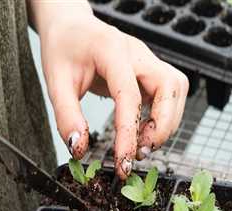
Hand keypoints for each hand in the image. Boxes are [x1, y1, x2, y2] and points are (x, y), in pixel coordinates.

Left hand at [33, 2, 187, 178]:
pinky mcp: (149, 69)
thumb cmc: (62, 50)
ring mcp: (146, 59)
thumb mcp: (55, 83)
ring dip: (166, 122)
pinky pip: (169, 92)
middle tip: (139, 152)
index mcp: (111, 50)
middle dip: (162, 126)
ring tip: (142, 144)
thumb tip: (79, 149)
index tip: (122, 161)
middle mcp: (137, 52)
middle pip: (170, 87)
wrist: (69, 27)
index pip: (129, 95)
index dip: (128, 133)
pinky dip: (163, 115)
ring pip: (176, 89)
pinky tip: (143, 131)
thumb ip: (67, 117)